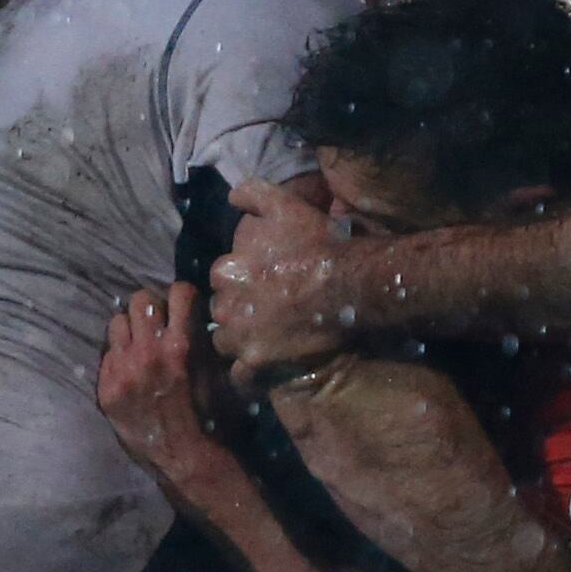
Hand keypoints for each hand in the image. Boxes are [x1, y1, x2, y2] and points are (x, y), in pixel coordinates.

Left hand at [98, 283, 239, 501]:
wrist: (185, 459)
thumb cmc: (211, 418)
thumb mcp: (217, 373)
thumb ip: (204, 341)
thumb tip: (198, 316)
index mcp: (180, 344)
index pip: (178, 291)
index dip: (183, 295)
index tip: (183, 304)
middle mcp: (148, 351)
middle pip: (140, 299)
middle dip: (152, 307)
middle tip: (157, 323)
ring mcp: (123, 370)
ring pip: (117, 322)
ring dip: (131, 330)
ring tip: (139, 345)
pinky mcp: (106, 388)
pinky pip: (107, 356)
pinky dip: (119, 359)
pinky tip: (131, 373)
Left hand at [206, 177, 350, 378]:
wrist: (350, 285)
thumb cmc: (319, 246)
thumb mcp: (287, 206)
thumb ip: (254, 194)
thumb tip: (232, 195)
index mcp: (228, 272)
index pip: (219, 279)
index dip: (238, 282)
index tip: (256, 284)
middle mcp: (228, 306)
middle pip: (221, 312)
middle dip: (236, 312)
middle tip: (261, 312)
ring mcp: (242, 338)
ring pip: (226, 344)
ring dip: (240, 341)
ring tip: (263, 340)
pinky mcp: (259, 364)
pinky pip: (241, 377)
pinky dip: (249, 374)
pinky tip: (263, 367)